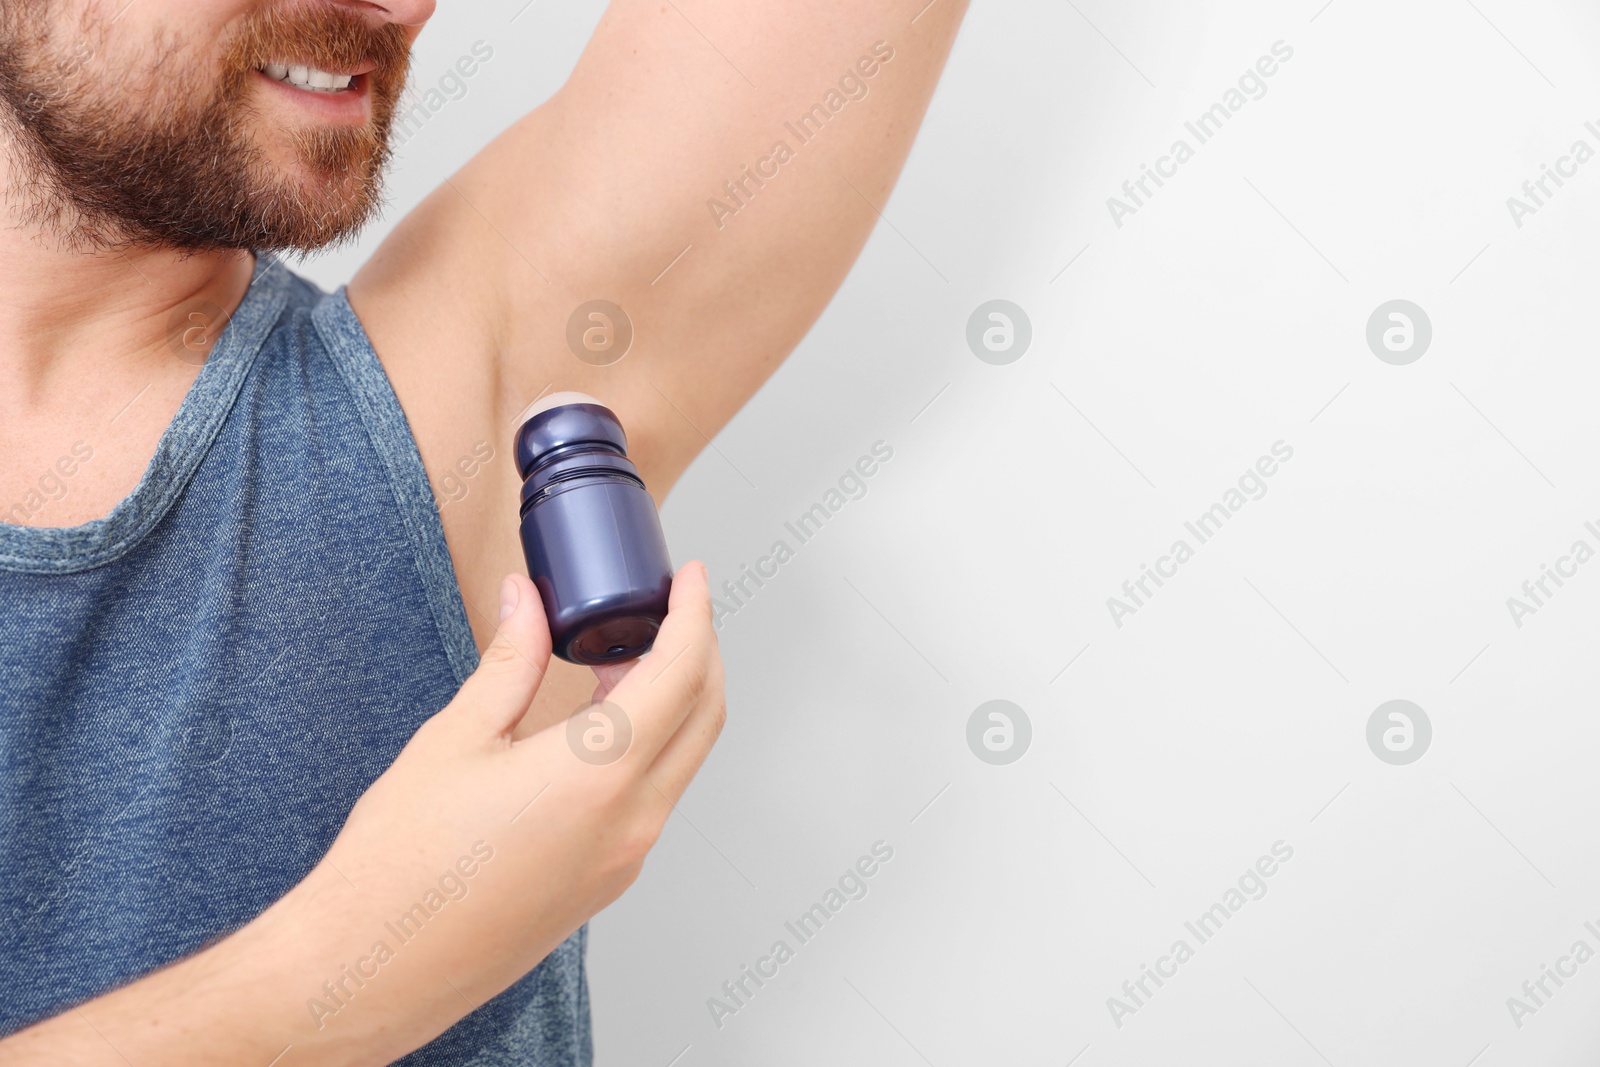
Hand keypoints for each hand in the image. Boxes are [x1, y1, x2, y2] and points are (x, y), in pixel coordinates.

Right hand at [306, 559, 724, 1058]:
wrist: (377, 964)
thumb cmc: (401, 863)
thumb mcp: (456, 737)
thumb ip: (510, 660)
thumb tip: (527, 600)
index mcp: (598, 774)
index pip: (683, 672)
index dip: (695, 614)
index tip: (691, 579)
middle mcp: (630, 820)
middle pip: (704, 716)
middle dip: (700, 651)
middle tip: (668, 610)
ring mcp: (625, 857)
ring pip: (683, 759)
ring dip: (674, 702)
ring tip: (620, 659)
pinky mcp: (607, 881)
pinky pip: (655, 798)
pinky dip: (651, 747)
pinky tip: (603, 724)